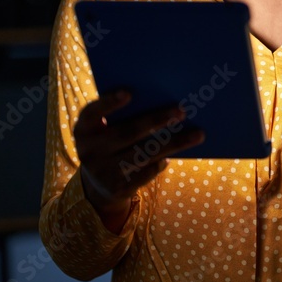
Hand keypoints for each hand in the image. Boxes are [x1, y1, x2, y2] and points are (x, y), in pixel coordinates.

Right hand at [73, 91, 203, 231]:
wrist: (99, 185)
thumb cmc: (111, 143)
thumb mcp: (106, 129)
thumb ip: (123, 115)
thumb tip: (163, 95)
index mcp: (83, 129)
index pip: (91, 113)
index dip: (108, 103)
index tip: (129, 92)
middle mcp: (89, 151)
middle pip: (127, 132)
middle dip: (157, 120)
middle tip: (182, 110)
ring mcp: (102, 172)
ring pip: (143, 154)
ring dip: (174, 143)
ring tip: (198, 134)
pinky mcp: (118, 188)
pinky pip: (146, 173)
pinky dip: (162, 162)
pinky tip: (175, 154)